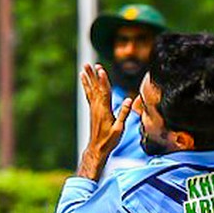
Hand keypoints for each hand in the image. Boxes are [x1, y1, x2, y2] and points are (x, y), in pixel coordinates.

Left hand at [77, 64, 135, 179]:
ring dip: (88, 77)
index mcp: (105, 110)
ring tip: (84, 67)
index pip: (105, 92)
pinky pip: (89, 94)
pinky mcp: (92, 110)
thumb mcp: (120, 128)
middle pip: (96, 88)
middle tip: (90, 64)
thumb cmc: (109, 140)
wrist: (97, 148)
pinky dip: (86, 85)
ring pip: (91, 89)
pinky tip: (84, 79)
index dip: (103, 80)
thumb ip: (124, 113)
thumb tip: (129, 100)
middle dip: (93, 75)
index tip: (101, 69)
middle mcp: (98, 107)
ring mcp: (94, 108)